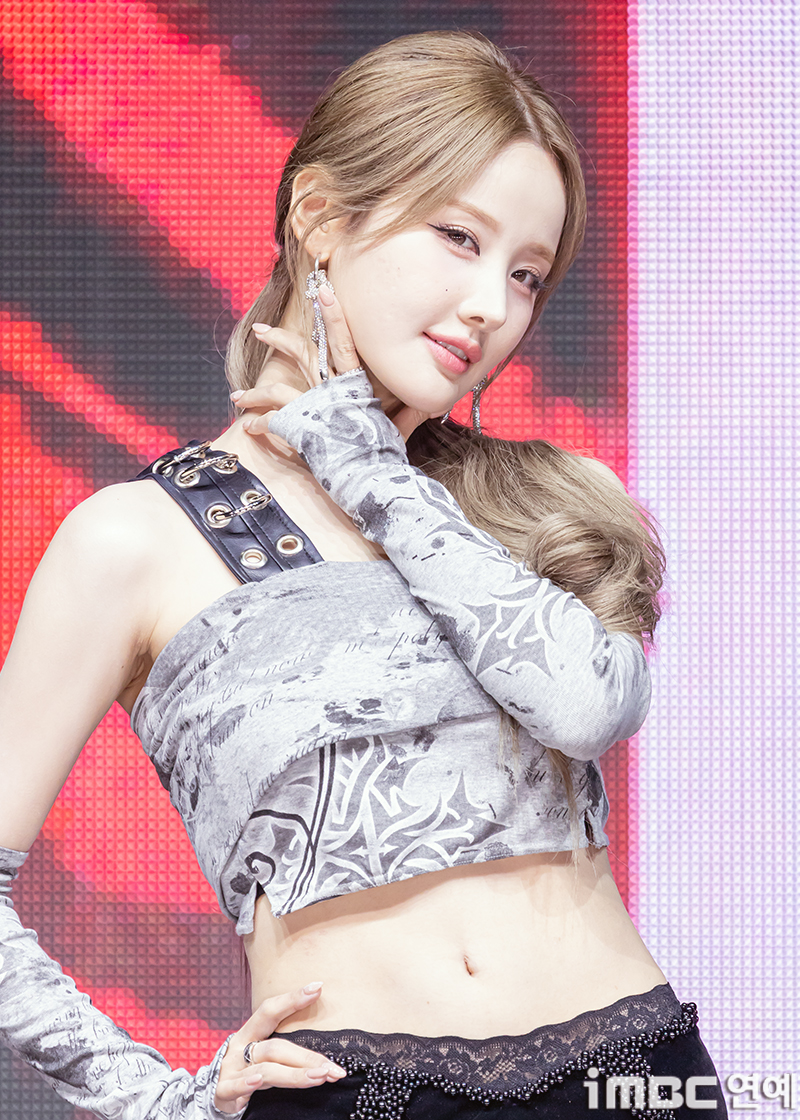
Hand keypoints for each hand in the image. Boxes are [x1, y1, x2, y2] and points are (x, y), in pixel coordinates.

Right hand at [214, 983, 345, 1113]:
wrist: (217, 1095)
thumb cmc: (248, 1070)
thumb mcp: (264, 1054)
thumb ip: (287, 1050)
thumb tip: (325, 1050)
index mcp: (250, 1033)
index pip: (270, 1010)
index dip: (292, 998)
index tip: (317, 988)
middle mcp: (240, 1047)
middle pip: (275, 1047)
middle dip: (307, 1057)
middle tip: (332, 1067)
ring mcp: (231, 1069)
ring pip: (265, 1068)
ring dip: (294, 1074)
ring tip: (319, 1077)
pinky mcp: (223, 1092)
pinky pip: (234, 1086)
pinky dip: (246, 1083)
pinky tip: (258, 1081)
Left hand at [233, 287, 428, 440]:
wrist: (371, 476)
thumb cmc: (386, 453)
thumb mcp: (399, 428)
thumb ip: (410, 413)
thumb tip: (431, 404)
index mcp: (356, 383)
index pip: (343, 340)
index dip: (333, 315)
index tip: (323, 291)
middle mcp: (333, 389)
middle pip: (304, 353)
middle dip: (279, 338)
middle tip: (259, 330)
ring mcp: (315, 408)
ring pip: (277, 390)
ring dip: (254, 392)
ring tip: (237, 396)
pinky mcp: (300, 428)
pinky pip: (272, 421)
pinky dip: (259, 424)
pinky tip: (249, 427)